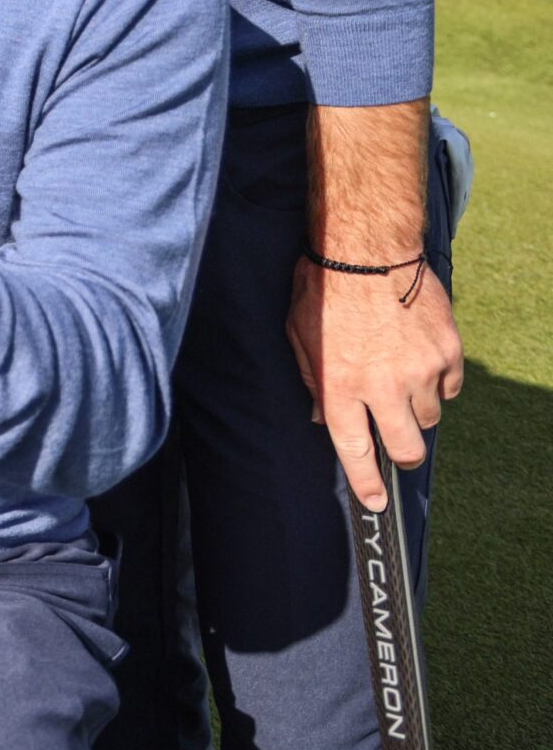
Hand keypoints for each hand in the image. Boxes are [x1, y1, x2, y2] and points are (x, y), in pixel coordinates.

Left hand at [289, 258, 462, 509]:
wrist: (368, 246)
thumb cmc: (322, 287)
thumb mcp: (299, 334)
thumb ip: (313, 381)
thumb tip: (323, 418)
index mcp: (340, 385)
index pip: (355, 450)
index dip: (366, 483)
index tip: (376, 503)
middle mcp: (383, 385)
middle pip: (407, 447)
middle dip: (404, 453)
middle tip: (398, 443)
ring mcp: (420, 369)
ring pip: (430, 417)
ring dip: (417, 409)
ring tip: (399, 379)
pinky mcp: (448, 351)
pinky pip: (449, 386)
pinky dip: (437, 381)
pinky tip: (418, 357)